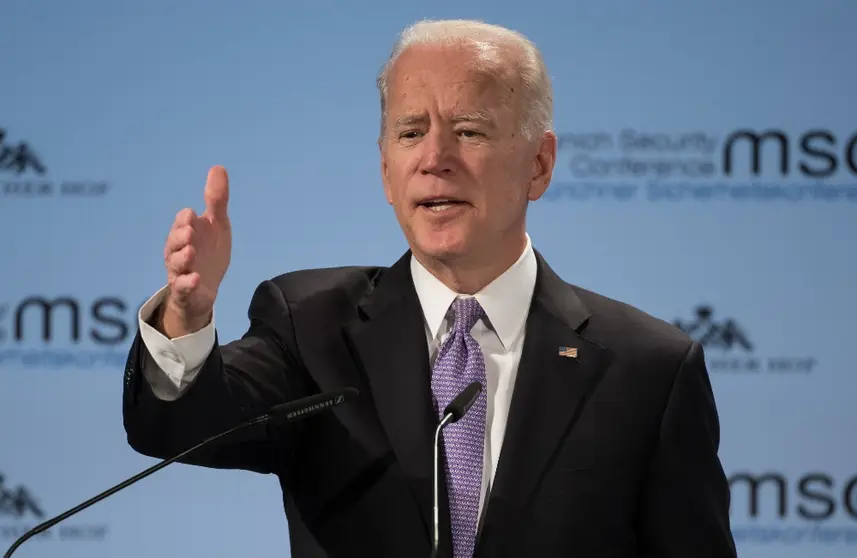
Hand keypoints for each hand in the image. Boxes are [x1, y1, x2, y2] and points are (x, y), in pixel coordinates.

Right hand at [160, 166, 231, 336]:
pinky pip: (183, 288)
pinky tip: (195, 279)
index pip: (182, 223)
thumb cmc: (209, 253)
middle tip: (189, 231)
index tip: (192, 215)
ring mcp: (181, 272)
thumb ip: (216, 200)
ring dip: (182, 258)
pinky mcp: (186, 291)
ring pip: (176, 264)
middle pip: (174, 242)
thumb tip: (218, 167)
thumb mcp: (217, 226)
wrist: (205, 290)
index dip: (186, 220)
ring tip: (190, 252)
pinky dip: (187, 283)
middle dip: (180, 236)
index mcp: (185, 233)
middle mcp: (178, 251)